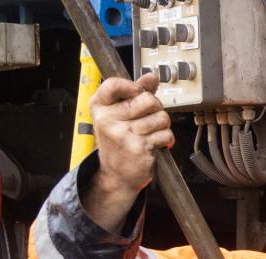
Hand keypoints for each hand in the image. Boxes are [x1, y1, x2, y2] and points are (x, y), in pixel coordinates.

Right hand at [85, 74, 172, 230]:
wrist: (116, 174)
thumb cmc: (119, 141)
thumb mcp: (119, 115)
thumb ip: (135, 93)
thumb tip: (152, 76)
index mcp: (99, 107)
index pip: (114, 84)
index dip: (133, 86)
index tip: (138, 93)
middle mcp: (108, 119)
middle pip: (147, 99)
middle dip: (157, 108)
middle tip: (151, 118)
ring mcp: (123, 134)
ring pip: (161, 117)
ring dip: (163, 125)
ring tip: (152, 133)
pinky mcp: (139, 147)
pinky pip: (166, 134)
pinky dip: (166, 139)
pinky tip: (155, 144)